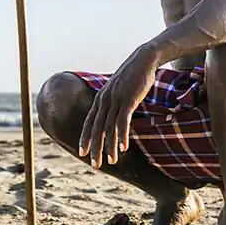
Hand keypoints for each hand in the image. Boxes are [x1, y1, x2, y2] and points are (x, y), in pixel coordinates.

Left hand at [79, 45, 159, 168]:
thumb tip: (112, 113)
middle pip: (97, 128)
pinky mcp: (128, 99)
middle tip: (95, 165)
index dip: (85, 138)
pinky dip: (123, 135)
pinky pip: (123, 121)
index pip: (89, 122)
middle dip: (95, 148)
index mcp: (101, 99)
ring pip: (109, 128)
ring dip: (110, 146)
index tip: (82, 153)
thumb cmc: (132, 76)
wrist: (143, 59)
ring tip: (112, 161)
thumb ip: (113, 101)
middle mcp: (105, 100)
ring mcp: (115, 100)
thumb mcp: (118, 89)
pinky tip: (124, 147)